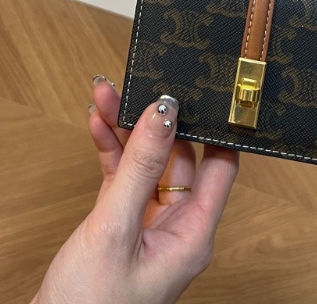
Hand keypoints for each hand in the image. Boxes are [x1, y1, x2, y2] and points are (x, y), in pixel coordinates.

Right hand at [34, 79, 238, 303]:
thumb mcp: (116, 227)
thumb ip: (140, 167)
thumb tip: (164, 112)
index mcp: (193, 233)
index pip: (219, 165)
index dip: (215, 126)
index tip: (204, 89)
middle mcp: (177, 226)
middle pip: (177, 157)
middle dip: (157, 118)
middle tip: (138, 83)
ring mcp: (148, 224)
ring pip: (146, 163)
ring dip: (126, 129)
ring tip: (107, 94)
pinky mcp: (121, 224)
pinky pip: (123, 177)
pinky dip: (110, 150)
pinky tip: (97, 125)